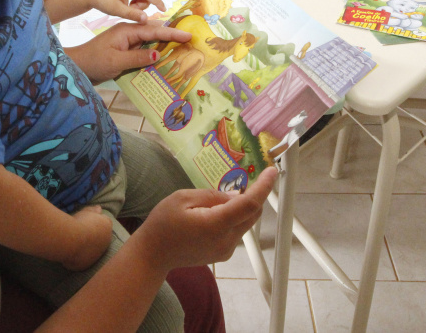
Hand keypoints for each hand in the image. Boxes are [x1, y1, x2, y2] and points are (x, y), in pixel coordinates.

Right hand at [62, 205, 111, 270]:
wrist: (72, 239)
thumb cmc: (79, 222)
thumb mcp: (86, 211)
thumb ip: (93, 210)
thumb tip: (99, 208)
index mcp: (107, 228)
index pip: (104, 223)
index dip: (95, 222)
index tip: (85, 221)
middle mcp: (105, 243)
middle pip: (99, 238)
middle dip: (92, 236)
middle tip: (79, 232)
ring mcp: (96, 256)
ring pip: (91, 251)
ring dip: (85, 247)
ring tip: (73, 242)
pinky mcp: (85, 265)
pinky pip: (81, 260)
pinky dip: (77, 256)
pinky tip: (69, 252)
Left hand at [65, 22, 191, 83]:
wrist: (77, 64)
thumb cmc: (94, 62)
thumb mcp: (116, 61)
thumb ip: (137, 58)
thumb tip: (158, 53)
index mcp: (127, 31)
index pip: (154, 30)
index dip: (172, 33)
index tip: (188, 35)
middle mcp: (128, 32)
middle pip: (154, 30)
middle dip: (172, 33)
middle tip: (190, 37)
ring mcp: (127, 39)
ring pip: (150, 38)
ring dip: (164, 41)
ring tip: (182, 44)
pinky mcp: (125, 48)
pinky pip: (143, 46)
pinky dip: (154, 48)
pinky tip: (163, 54)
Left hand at [87, 0, 165, 22]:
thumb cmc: (103, 1)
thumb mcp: (117, 11)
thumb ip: (133, 15)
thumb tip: (146, 19)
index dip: (157, 2)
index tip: (164, 10)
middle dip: (143, 4)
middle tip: (132, 9)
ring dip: (140, 1)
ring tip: (128, 6)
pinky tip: (127, 1)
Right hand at [132, 167, 277, 273]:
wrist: (153, 255)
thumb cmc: (163, 224)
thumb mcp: (183, 198)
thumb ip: (212, 196)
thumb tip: (235, 196)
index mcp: (216, 224)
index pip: (249, 204)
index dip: (263, 187)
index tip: (271, 171)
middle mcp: (226, 240)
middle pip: (253, 214)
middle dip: (254, 195)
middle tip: (247, 179)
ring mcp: (226, 250)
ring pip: (246, 223)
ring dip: (242, 207)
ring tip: (220, 198)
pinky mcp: (223, 254)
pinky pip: (237, 231)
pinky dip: (234, 218)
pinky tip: (215, 213)